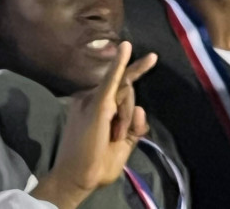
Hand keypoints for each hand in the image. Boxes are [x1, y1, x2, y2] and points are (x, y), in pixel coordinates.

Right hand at [33, 42, 157, 208]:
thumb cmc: (97, 165)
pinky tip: (125, 49)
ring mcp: (93, 98)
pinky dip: (119, 65)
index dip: (134, 75)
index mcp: (96, 105)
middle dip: (127, 114)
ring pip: (125, 91)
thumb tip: (140, 107)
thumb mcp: (124, 145)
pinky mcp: (98, 103)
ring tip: (112, 137)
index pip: (121, 88)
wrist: (77, 179)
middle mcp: (92, 97)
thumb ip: (134, 126)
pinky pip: (112, 80)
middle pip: (125, 89)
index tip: (152, 58)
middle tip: (115, 135)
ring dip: (125, 118)